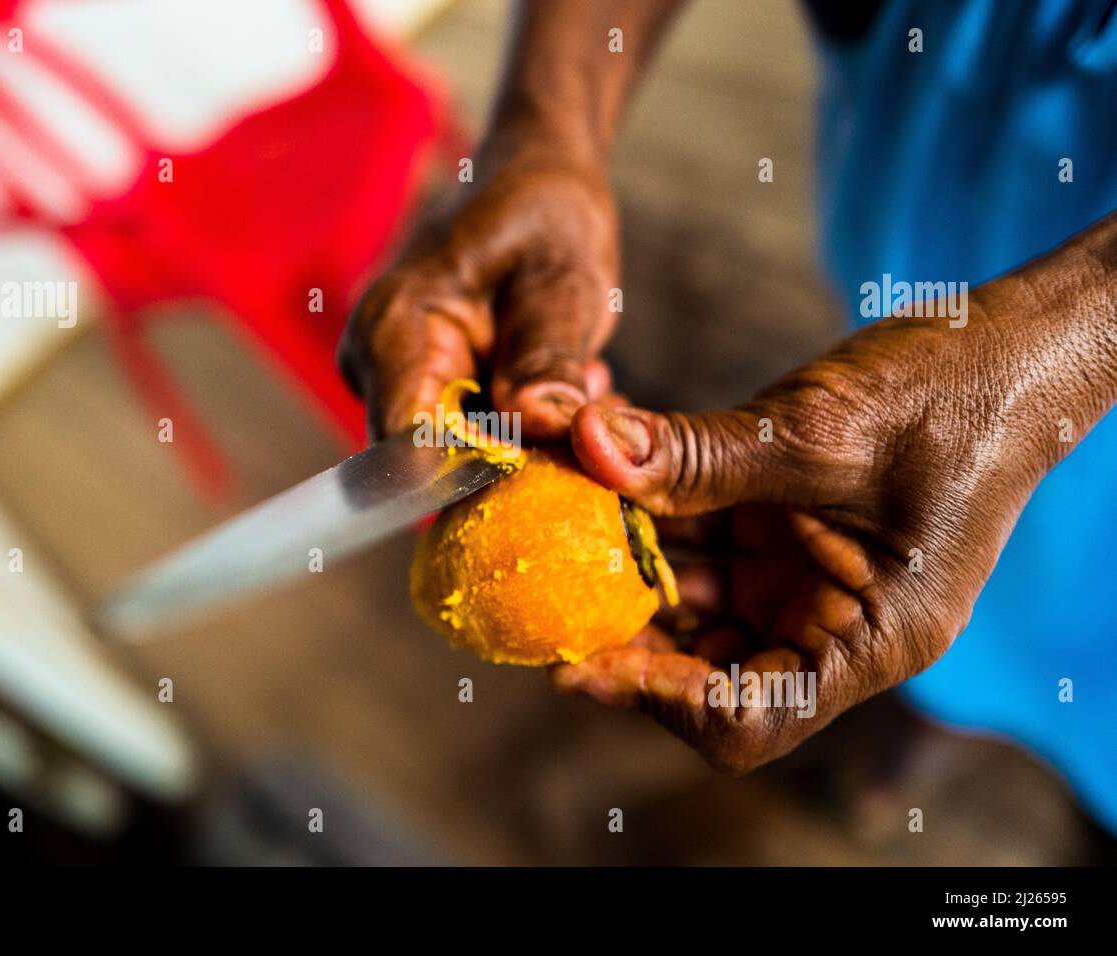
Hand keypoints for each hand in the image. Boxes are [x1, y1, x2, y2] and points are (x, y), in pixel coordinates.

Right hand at [338, 137, 619, 440]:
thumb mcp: (561, 276)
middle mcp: (377, 369)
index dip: (483, 472)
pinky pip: (479, 444)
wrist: (536, 180)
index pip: (408, 445)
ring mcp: (401, 386)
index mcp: (389, 330)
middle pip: (438, 464)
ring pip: (466, 460)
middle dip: (524, 457)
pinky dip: (535, 432)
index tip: (560, 461)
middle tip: (601, 409)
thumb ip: (548, 355)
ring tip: (595, 384)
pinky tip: (580, 390)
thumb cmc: (544, 212)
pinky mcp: (431, 398)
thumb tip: (539, 424)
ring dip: (538, 443)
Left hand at [551, 271, 1116, 769]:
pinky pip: (698, 542)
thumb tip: (586, 447)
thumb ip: (699, 453)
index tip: (582, 660)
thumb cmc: (953, 393)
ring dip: (624, 565)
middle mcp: (830, 625)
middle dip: (625, 633)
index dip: (660, 699)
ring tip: (559, 523)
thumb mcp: (819, 431)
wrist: (1006, 345)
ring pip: (690, 602)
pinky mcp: (781, 534)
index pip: (749, 715)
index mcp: (871, 638)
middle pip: (704, 668)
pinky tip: (594, 479)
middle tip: (547, 593)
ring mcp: (801, 580)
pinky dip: (647, 516)